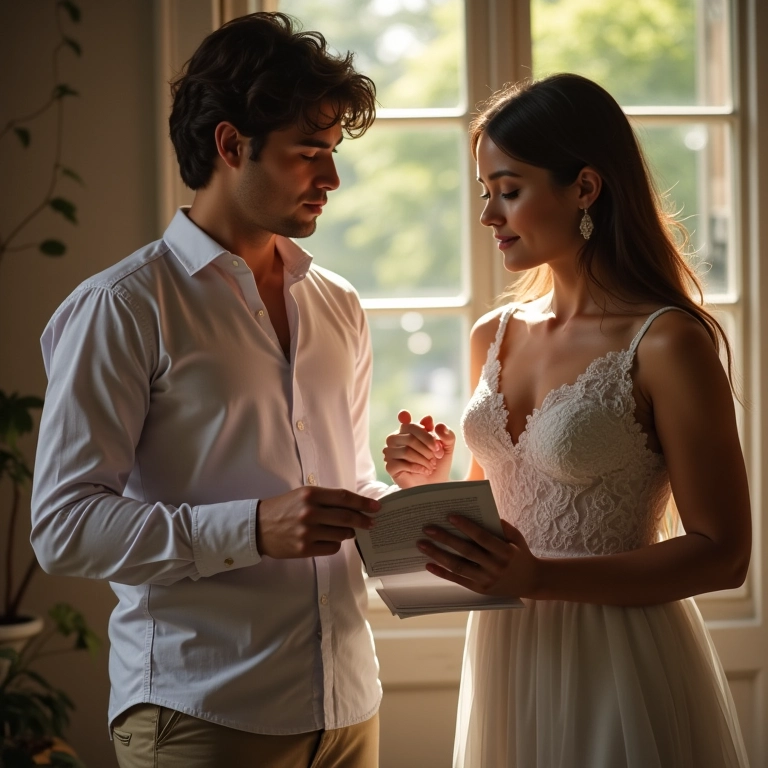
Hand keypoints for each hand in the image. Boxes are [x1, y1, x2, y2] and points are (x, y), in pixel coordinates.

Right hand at [257, 486, 380, 558]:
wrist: (258, 527)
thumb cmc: (283, 508)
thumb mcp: (302, 495)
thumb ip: (326, 499)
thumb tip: (354, 506)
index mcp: (310, 495)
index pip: (344, 498)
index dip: (362, 503)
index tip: (375, 507)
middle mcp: (310, 512)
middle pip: (346, 517)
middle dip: (363, 520)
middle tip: (372, 522)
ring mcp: (307, 532)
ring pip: (341, 534)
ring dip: (348, 532)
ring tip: (346, 530)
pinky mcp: (304, 549)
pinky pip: (332, 548)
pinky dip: (335, 544)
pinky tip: (329, 540)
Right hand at [383, 410, 455, 487]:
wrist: (435, 484)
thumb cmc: (438, 464)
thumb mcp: (447, 447)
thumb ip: (444, 433)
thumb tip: (429, 419)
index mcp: (407, 430)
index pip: (411, 424)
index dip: (425, 434)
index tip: (437, 444)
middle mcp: (396, 439)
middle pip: (410, 437)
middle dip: (428, 448)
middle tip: (438, 456)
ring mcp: (391, 452)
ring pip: (406, 450)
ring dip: (423, 459)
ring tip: (431, 466)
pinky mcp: (390, 466)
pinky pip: (401, 463)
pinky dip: (417, 467)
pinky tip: (424, 470)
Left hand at [418, 517, 538, 598]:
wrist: (531, 581)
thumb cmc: (519, 554)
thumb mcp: (516, 538)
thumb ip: (501, 526)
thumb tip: (479, 513)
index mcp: (505, 552)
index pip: (482, 538)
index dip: (466, 527)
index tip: (449, 516)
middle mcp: (495, 567)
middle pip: (466, 552)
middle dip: (445, 539)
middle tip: (427, 528)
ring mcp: (487, 580)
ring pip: (458, 567)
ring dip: (438, 555)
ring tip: (422, 544)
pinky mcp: (480, 589)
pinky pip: (458, 580)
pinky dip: (442, 573)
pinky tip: (429, 564)